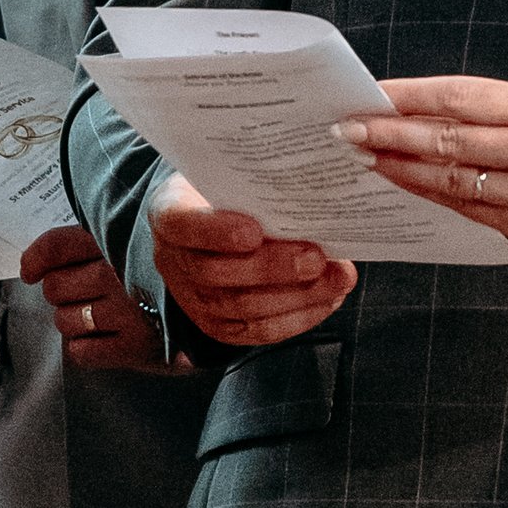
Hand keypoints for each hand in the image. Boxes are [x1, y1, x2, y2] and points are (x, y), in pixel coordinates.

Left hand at [21, 222, 181, 373]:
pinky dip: (83, 346)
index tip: (31, 269)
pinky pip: (81, 352)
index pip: (57, 246)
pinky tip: (101, 338)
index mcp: (121, 241)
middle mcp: (119, 276)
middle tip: (82, 292)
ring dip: (71, 319)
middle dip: (61, 291)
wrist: (238, 302)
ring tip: (96, 315)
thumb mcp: (159, 233)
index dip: (36, 258)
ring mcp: (126, 314)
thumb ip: (121, 229)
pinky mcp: (135, 349)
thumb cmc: (192, 266)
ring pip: (64, 320)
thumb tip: (70, 240)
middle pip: (55, 286)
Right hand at [148, 174, 356, 348]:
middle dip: (272, 268)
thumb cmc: (229, 193)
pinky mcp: (218, 326)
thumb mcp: (231, 176)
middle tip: (317, 257)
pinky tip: (329, 299)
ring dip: (296, 296)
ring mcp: (193, 299)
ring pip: (240, 307)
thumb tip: (313, 191)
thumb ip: (257, 183)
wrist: (212, 226)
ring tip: (338, 278)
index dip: (216, 231)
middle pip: (216, 274)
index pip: (181, 224)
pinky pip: (257, 331)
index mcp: (169, 213)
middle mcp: (173, 260)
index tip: (254, 230)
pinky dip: (299, 317)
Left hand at [336, 76, 507, 251]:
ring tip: (365, 157)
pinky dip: (428, 193)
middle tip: (348, 129)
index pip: (458, 98)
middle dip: (389, 136)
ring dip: (399, 169)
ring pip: (446, 181)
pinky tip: (403, 182)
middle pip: (444, 142)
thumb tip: (422, 109)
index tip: (371, 93)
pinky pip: (463, 208)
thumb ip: (491, 110)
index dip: (409, 96)